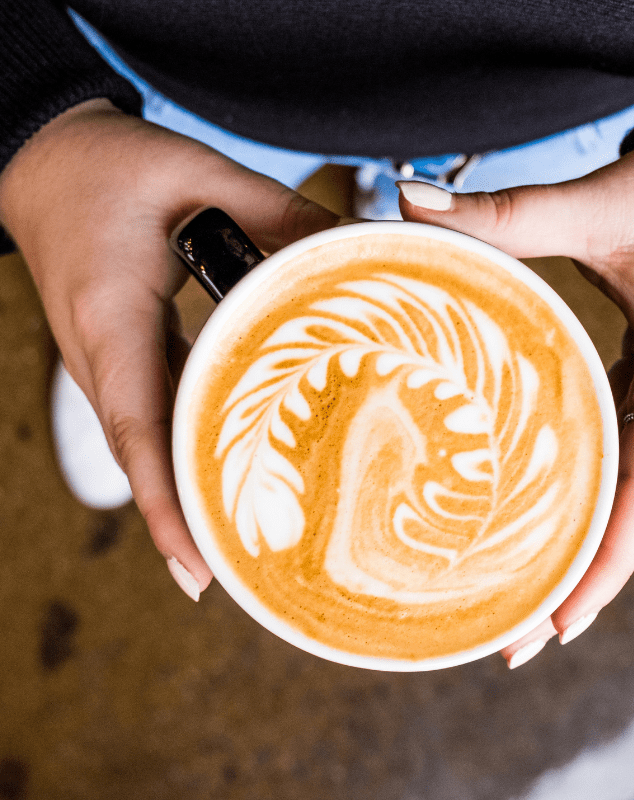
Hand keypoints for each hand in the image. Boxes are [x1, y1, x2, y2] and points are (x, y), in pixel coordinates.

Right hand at [0, 99, 338, 597]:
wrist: (45, 160)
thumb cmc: (110, 167)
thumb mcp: (199, 173)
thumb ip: (278, 214)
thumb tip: (351, 253)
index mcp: (113, 322)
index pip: (140, 431)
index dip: (166, 506)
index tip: (199, 570)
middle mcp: (105, 361)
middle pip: (150, 460)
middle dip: (190, 522)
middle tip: (249, 578)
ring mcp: (112, 366)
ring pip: (154, 448)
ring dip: (191, 496)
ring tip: (248, 545)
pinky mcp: (127, 359)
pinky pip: (159, 420)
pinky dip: (189, 455)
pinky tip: (232, 472)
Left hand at [398, 139, 633, 665]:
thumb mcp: (604, 206)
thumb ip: (509, 212)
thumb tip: (406, 196)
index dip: (600, 562)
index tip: (551, 621)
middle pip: (632, 519)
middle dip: (576, 581)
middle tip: (505, 640)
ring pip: (626, 501)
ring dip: (578, 553)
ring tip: (513, 606)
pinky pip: (622, 466)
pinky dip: (585, 505)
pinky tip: (538, 523)